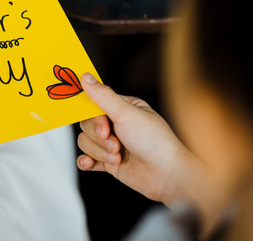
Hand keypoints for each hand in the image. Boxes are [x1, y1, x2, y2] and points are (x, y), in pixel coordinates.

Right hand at [76, 73, 199, 205]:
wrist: (167, 175)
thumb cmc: (155, 141)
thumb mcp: (127, 114)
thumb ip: (103, 96)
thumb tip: (86, 77)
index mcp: (122, 108)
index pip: (93, 105)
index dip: (94, 118)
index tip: (104, 127)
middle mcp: (116, 125)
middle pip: (86, 125)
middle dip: (99, 138)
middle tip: (116, 144)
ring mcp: (111, 144)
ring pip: (85, 142)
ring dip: (99, 152)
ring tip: (117, 157)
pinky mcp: (109, 162)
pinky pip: (86, 159)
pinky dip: (86, 161)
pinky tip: (90, 163)